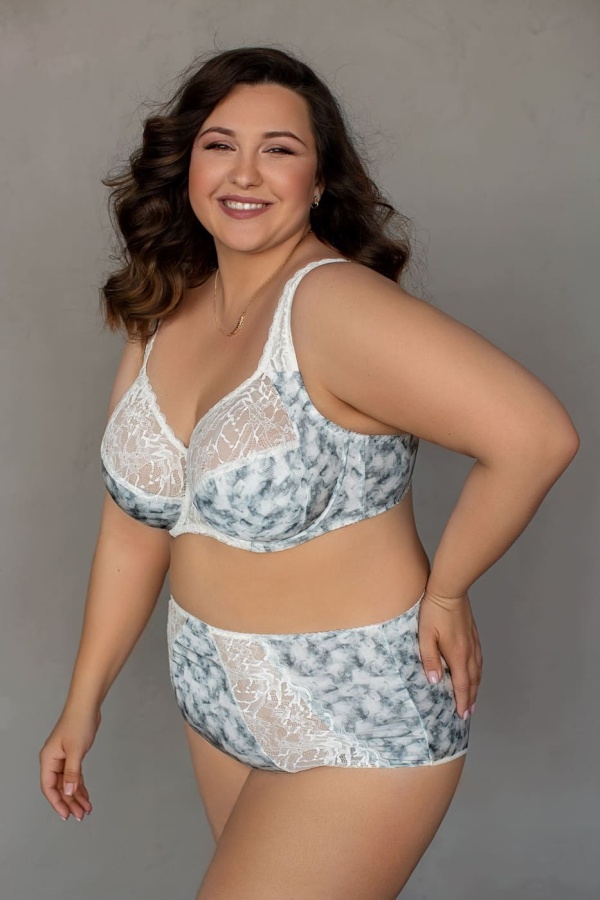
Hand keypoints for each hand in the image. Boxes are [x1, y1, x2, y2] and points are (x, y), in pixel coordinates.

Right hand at [39, 706, 100, 821]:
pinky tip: (86, 796)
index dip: (57, 803)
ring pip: (68, 784)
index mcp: (48, 760)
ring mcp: (63, 759)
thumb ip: (72, 773)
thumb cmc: (78, 723)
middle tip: (80, 815)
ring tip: (86, 809)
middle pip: (59, 788)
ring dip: (76, 796)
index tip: (66, 815)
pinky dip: (80, 786)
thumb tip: (69, 792)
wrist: (87, 706)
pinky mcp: (72, 756)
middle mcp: (53, 761)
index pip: (49, 787)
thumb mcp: (75, 751)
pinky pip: (74, 776)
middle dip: (69, 802)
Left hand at [417, 589, 482, 719]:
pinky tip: (475, 673)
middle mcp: (469, 652)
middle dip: (470, 698)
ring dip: (475, 687)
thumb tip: (435, 681)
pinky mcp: (473, 635)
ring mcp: (473, 643)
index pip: (461, 684)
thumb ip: (430, 659)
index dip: (462, 700)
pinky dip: (478, 672)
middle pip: (472, 681)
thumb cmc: (433, 612)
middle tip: (468, 713)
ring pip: (478, 671)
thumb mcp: (425, 636)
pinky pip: (479, 660)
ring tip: (472, 699)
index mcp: (457, 655)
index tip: (462, 714)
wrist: (448, 590)